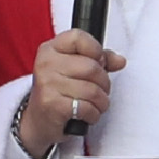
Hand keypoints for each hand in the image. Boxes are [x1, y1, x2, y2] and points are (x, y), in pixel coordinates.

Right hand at [16, 27, 123, 156]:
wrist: (38, 121)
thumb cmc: (58, 92)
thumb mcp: (74, 69)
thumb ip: (98, 60)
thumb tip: (120, 61)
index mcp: (50, 49)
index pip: (78, 37)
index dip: (95, 50)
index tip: (98, 61)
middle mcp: (46, 64)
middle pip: (92, 67)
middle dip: (104, 83)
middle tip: (100, 90)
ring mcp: (47, 84)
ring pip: (93, 90)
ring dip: (101, 102)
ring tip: (95, 104)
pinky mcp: (52, 105)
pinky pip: (87, 108)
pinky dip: (93, 114)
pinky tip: (87, 114)